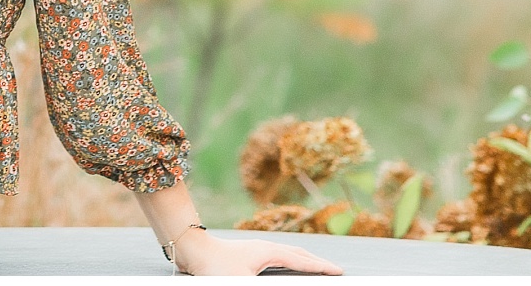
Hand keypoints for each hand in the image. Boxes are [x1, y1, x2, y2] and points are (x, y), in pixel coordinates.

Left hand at [174, 229, 342, 275]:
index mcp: (269, 252)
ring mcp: (256, 250)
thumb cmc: (215, 268)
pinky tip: (286, 266)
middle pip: (298, 254)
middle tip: (333, 269)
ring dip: (303, 260)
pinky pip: (277, 257)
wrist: (191, 250)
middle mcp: (265, 248)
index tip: (339, 271)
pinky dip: (289, 261)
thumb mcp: (242, 283)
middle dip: (316, 262)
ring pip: (287, 254)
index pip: (302, 261)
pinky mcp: (247, 255)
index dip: (321, 267)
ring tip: (316, 266)